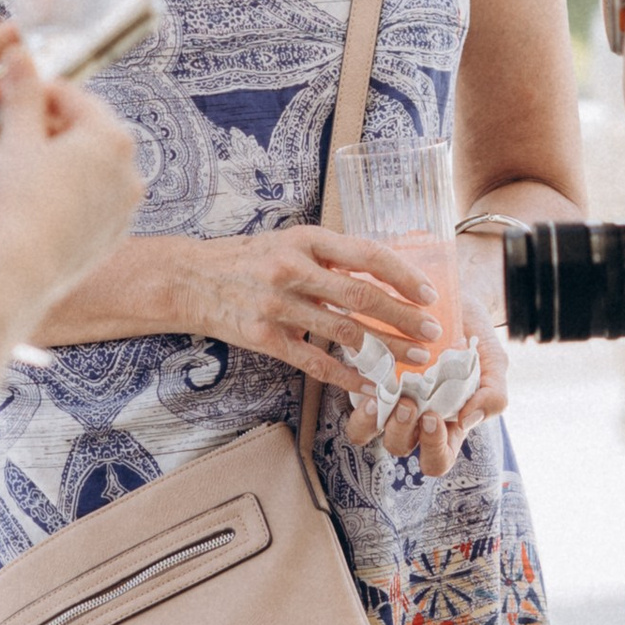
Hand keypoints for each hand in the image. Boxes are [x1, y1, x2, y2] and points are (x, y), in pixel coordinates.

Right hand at [0, 55, 141, 333]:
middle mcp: (128, 171)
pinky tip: (12, 203)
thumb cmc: (19, 202)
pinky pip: (77, 205)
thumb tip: (21, 52)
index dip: (31, 91)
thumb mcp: (15, 138)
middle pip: (75, 135)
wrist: (20, 274)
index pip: (72, 96)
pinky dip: (49, 197)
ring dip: (34, 165)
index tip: (1, 95)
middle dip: (29, 133)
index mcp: (111, 137)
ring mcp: (121, 208)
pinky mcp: (108, 239)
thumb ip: (22, 93)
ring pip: (74, 173)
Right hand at [183, 225, 443, 387]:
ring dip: (385, 349)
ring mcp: (277, 306)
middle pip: (362, 297)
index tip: (429, 294)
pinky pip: (315, 362)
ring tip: (413, 360)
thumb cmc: (250, 258)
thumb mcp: (290, 241)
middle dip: (404, 317)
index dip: (403, 276)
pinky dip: (348, 376)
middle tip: (432, 333)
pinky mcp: (265, 338)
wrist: (191, 279)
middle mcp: (291, 270)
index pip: (367, 256)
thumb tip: (385, 273)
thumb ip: (332, 256)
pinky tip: (371, 385)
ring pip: (344, 333)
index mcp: (305, 239)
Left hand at [343, 312, 506, 479]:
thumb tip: (470, 419)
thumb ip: (493, 392)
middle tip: (408, 403)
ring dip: (372, 420)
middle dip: (402, 430)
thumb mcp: (494, 360)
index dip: (433, 448)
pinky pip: (351, 398)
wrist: (450, 293)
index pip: (437, 459)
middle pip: (399, 447)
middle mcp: (413, 417)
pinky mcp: (364, 377)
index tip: (434, 416)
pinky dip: (356, 392)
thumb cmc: (474, 333)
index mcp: (447, 424)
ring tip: (382, 394)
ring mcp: (385, 399)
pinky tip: (370, 375)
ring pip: (366, 432)